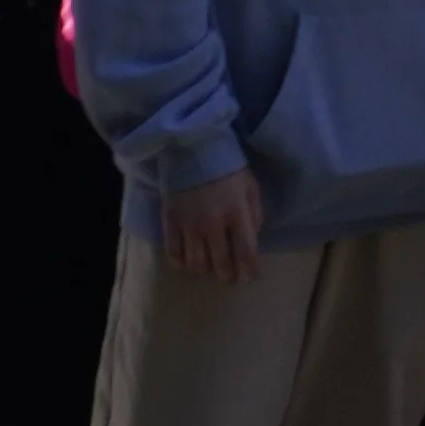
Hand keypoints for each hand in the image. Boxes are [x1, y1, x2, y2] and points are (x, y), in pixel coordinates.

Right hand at [158, 168, 265, 285]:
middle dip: (228, 277)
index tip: (251, 277)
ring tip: (210, 269)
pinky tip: (187, 263)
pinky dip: (181, 263)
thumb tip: (252, 240)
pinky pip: (173, 253)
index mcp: (237, 212)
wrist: (192, 147)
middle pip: (221, 264)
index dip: (250, 270)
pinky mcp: (170, 221)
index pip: (246, 252)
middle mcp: (213, 223)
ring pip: (196, 264)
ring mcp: (189, 224)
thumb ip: (254, 214)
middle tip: (231, 279)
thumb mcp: (250, 186)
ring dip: (205, 271)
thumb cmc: (227, 167)